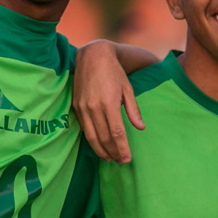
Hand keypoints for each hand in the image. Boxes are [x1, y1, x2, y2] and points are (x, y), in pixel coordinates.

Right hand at [74, 41, 144, 163]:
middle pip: (104, 138)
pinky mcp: (76, 106)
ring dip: (102, 151)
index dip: (122, 148)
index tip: (128, 159)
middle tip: (121, 162)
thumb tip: (141, 128)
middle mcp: (94, 107)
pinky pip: (84, 129)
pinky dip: (92, 141)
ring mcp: (83, 108)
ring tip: (111, 159)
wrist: (92, 56)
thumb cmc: (114, 71)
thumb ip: (133, 110)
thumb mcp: (128, 88)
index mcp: (109, 103)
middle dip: (113, 153)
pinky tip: (99, 147)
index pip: (117, 133)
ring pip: (92, 137)